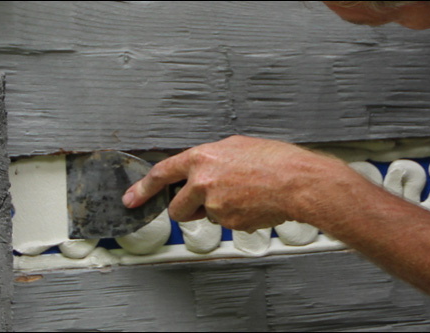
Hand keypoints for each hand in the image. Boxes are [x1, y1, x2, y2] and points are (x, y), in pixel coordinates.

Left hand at [122, 135, 346, 231]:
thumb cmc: (275, 161)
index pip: (161, 174)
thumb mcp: (236, 147)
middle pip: (177, 208)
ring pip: (205, 217)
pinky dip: (236, 217)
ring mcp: (215, 206)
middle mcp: (203, 182)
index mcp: (202, 158)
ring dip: (215, 211)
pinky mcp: (230, 223)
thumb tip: (202, 168)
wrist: (297, 182)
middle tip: (205, 203)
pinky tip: (252, 204)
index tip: (131, 199)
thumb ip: (211, 159)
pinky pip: (226, 224)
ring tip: (242, 196)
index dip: (142, 188)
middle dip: (186, 210)